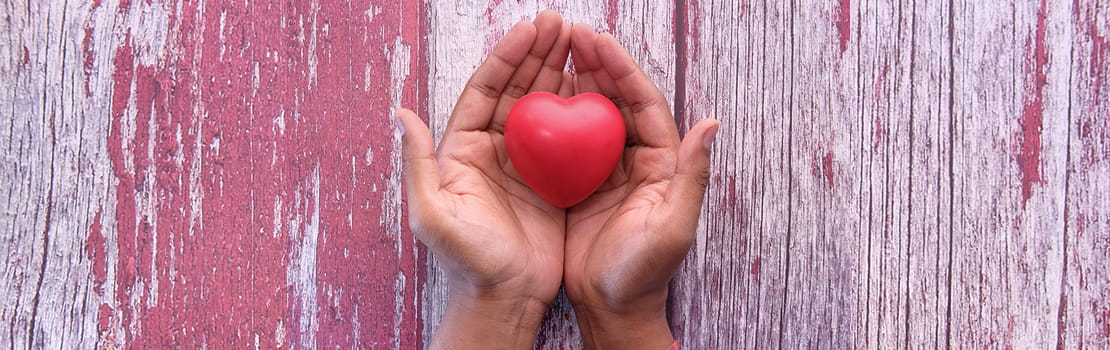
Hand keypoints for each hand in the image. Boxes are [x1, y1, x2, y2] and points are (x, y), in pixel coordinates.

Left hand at [397, 10, 572, 348]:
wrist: (504, 300)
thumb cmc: (466, 261)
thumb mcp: (433, 213)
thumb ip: (419, 163)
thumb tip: (402, 114)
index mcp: (462, 150)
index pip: (486, 90)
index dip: (507, 58)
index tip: (529, 30)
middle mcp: (493, 150)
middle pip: (517, 90)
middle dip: (538, 54)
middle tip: (562, 24)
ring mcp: (525, 165)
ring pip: (543, 108)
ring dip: (559, 73)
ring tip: (581, 42)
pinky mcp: (552, 182)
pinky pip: (568, 139)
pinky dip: (580, 111)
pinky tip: (596, 90)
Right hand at [562, 24, 719, 348]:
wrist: (612, 308)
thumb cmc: (644, 272)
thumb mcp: (673, 226)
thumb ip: (692, 176)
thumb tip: (710, 124)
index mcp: (663, 163)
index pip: (643, 103)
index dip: (622, 70)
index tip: (598, 40)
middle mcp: (637, 160)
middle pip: (617, 100)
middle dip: (597, 64)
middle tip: (571, 33)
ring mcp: (607, 171)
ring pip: (591, 115)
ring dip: (576, 81)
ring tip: (554, 50)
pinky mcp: (580, 185)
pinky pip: (568, 142)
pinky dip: (555, 116)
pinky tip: (536, 97)